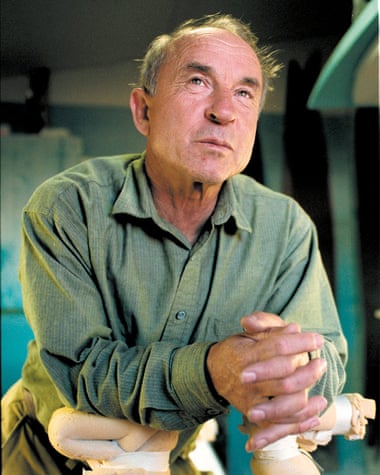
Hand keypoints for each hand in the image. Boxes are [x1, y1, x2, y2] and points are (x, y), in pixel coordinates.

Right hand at [206, 312, 326, 448]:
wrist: (212, 373)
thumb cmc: (236, 349)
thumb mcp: (248, 334)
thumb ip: (269, 328)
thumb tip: (294, 328)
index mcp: (246, 355)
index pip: (278, 348)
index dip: (300, 343)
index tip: (317, 339)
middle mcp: (248, 380)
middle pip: (285, 379)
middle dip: (308, 371)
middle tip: (321, 361)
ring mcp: (251, 400)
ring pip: (286, 403)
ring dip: (308, 393)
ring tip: (319, 382)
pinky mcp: (254, 415)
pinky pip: (281, 424)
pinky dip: (302, 420)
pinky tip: (317, 406)